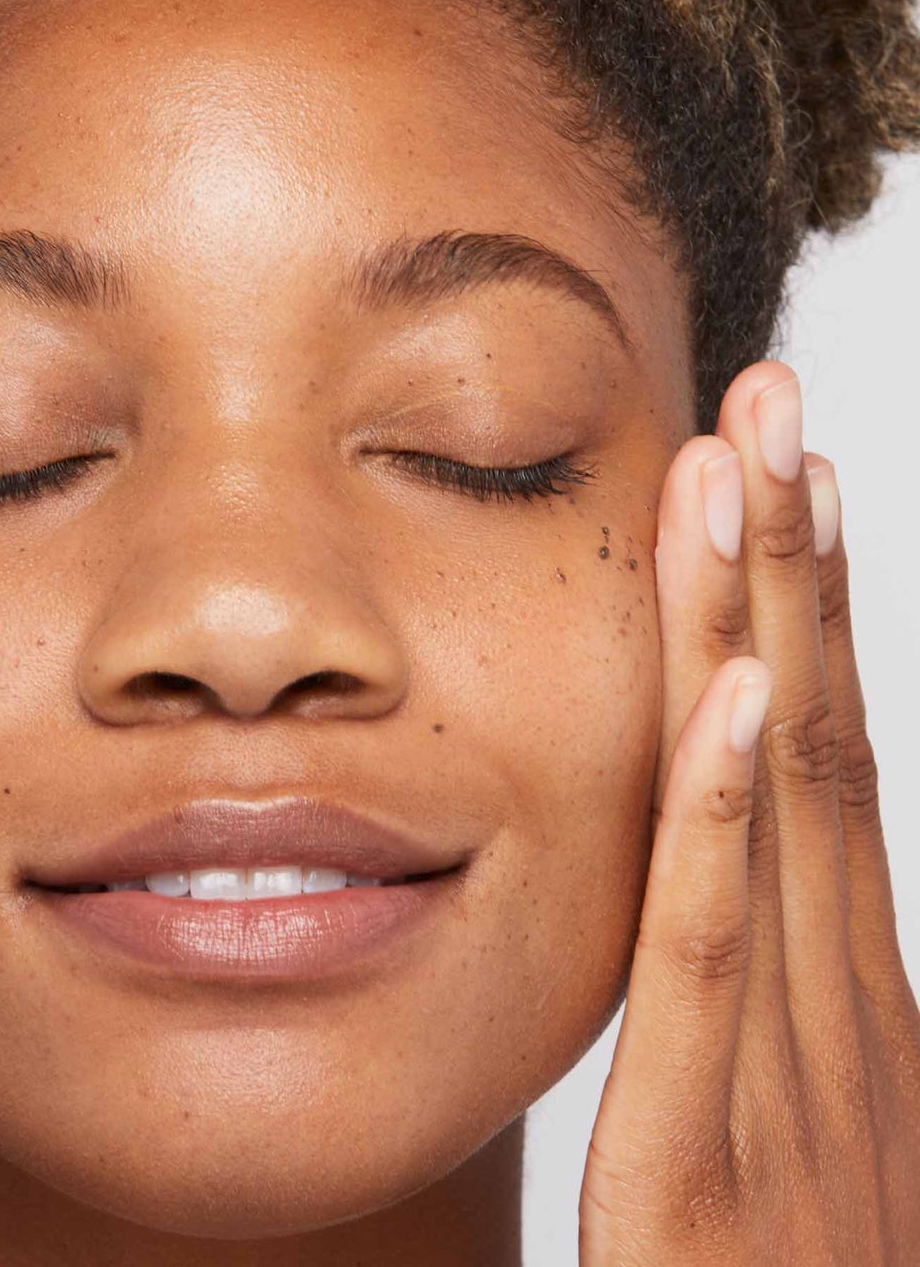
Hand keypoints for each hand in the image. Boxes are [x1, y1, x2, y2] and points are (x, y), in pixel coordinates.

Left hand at [578, 360, 919, 1263]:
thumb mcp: (787, 1144)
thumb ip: (759, 1019)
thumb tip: (736, 885)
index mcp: (847, 1002)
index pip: (820, 766)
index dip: (810, 615)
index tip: (788, 477)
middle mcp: (840, 1008)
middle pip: (809, 737)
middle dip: (794, 563)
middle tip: (769, 399)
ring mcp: (795, 1075)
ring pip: (772, 804)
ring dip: (763, 626)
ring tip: (748, 470)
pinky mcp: (706, 1155)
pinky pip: (716, 954)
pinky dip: (722, 815)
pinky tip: (725, 696)